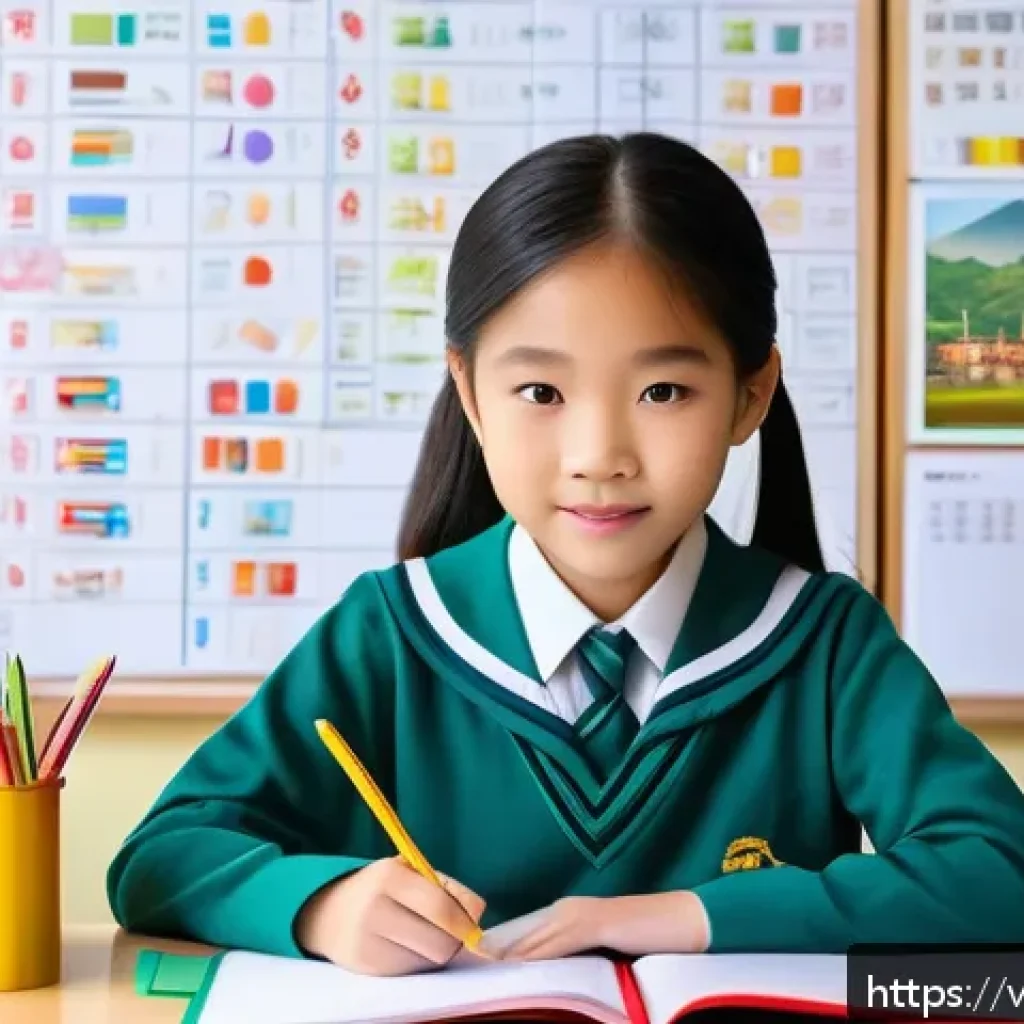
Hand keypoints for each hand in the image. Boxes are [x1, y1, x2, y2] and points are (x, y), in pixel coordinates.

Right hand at [295, 856, 487, 975]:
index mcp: (390, 876)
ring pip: (429, 961)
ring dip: (436, 951)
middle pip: (440, 943)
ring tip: (424, 934)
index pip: (441, 908)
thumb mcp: (412, 874)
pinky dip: (418, 961)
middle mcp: (375, 908)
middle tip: (449, 930)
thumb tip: (478, 915)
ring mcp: (368, 941)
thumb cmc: (385, 889)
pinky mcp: (366, 966)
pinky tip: (405, 946)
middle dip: (453, 940)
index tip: (474, 927)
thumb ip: (448, 889)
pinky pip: (412, 971)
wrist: (331, 913)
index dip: (465, 922)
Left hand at [500, 892, 709, 960]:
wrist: (677, 921)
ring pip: (536, 940)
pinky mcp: (594, 924)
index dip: (503, 949)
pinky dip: (537, 957)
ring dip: (511, 957)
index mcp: (567, 912)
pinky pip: (559, 945)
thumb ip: (576, 954)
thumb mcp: (601, 947)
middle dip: (498, 953)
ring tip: (486, 972)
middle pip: (524, 935)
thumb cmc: (643, 937)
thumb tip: (552, 975)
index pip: (526, 933)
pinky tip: (521, 968)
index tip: (479, 965)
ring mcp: (579, 914)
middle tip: (471, 968)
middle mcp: (567, 909)